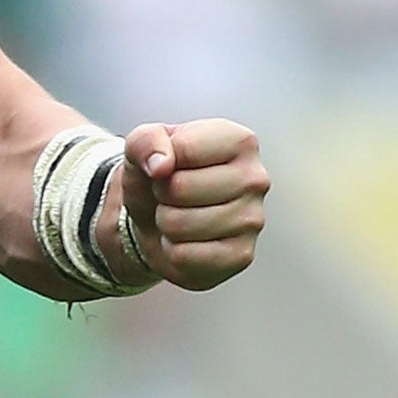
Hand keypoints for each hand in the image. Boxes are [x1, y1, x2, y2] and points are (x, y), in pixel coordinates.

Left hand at [121, 119, 266, 291]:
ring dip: (165, 222)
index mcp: (239, 141)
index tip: (169, 165)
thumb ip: (145, 140)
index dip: (160, 161)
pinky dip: (173, 250)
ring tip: (178, 214)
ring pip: (180, 225)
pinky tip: (187, 240)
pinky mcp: (242, 255)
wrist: (159, 217)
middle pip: (181, 188)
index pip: (185, 149)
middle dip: (162, 193)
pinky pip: (185, 257)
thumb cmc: (159, 175)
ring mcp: (253, 219)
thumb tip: (161, 164)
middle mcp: (255, 178)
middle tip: (172, 194)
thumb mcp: (142, 146)